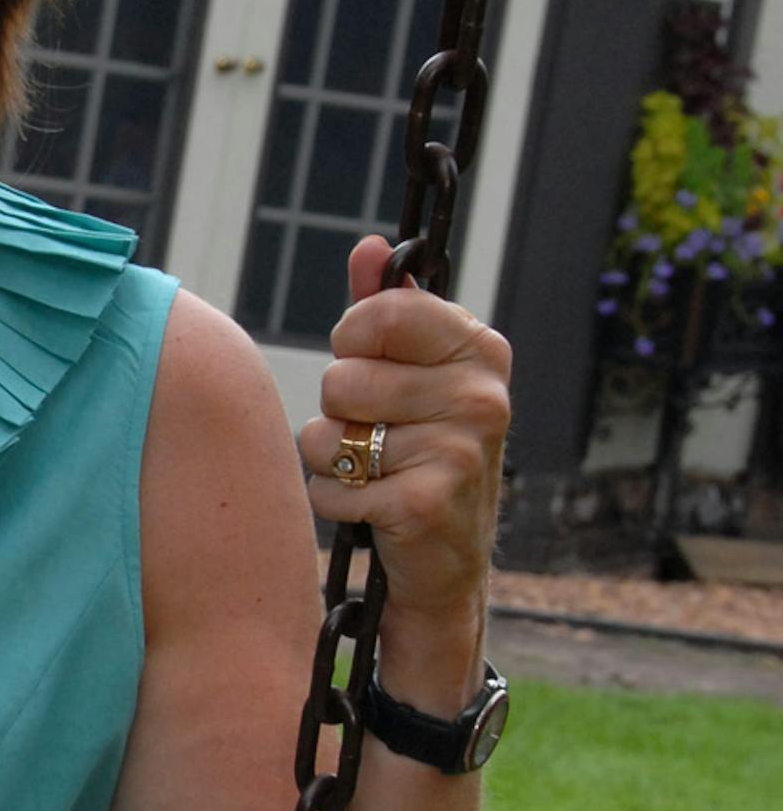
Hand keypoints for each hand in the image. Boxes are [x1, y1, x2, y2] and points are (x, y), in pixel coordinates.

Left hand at [301, 237, 510, 695]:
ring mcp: (460, 451)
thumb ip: (389, 310)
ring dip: (331, 460)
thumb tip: (370, 248)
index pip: (380, 314)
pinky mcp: (426, 504)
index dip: (352, 343)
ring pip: (328, 434)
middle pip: (342, 378)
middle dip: (340, 412)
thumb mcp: (412, 374)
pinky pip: (329, 486)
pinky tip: (372, 511)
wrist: (444, 562)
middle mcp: (482, 396)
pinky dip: (334, 503)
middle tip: (379, 437)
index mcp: (481, 349)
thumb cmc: (419, 453)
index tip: (373, 368)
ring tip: (373, 473)